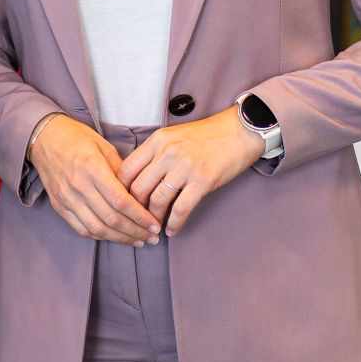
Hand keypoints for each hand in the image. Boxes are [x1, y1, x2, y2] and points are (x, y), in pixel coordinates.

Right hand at [29, 115, 160, 243]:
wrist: (44, 138)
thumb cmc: (77, 138)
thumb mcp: (105, 147)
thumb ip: (122, 171)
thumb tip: (140, 194)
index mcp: (93, 168)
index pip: (121, 201)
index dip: (141, 217)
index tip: (155, 224)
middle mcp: (78, 186)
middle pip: (111, 218)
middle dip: (136, 232)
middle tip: (152, 237)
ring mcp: (67, 198)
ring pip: (97, 228)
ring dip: (121, 239)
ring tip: (138, 241)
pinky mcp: (59, 206)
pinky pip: (82, 229)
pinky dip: (101, 236)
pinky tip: (115, 237)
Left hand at [118, 107, 265, 236]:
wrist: (239, 131)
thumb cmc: (206, 136)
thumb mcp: (173, 136)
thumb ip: (154, 153)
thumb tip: (136, 179)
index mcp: (157, 141)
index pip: (126, 169)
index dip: (121, 191)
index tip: (124, 203)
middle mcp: (167, 153)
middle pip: (139, 188)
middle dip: (135, 209)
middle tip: (138, 219)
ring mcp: (185, 167)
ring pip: (158, 200)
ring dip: (154, 219)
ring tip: (155, 227)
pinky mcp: (203, 180)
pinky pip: (181, 208)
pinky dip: (174, 223)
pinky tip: (172, 230)